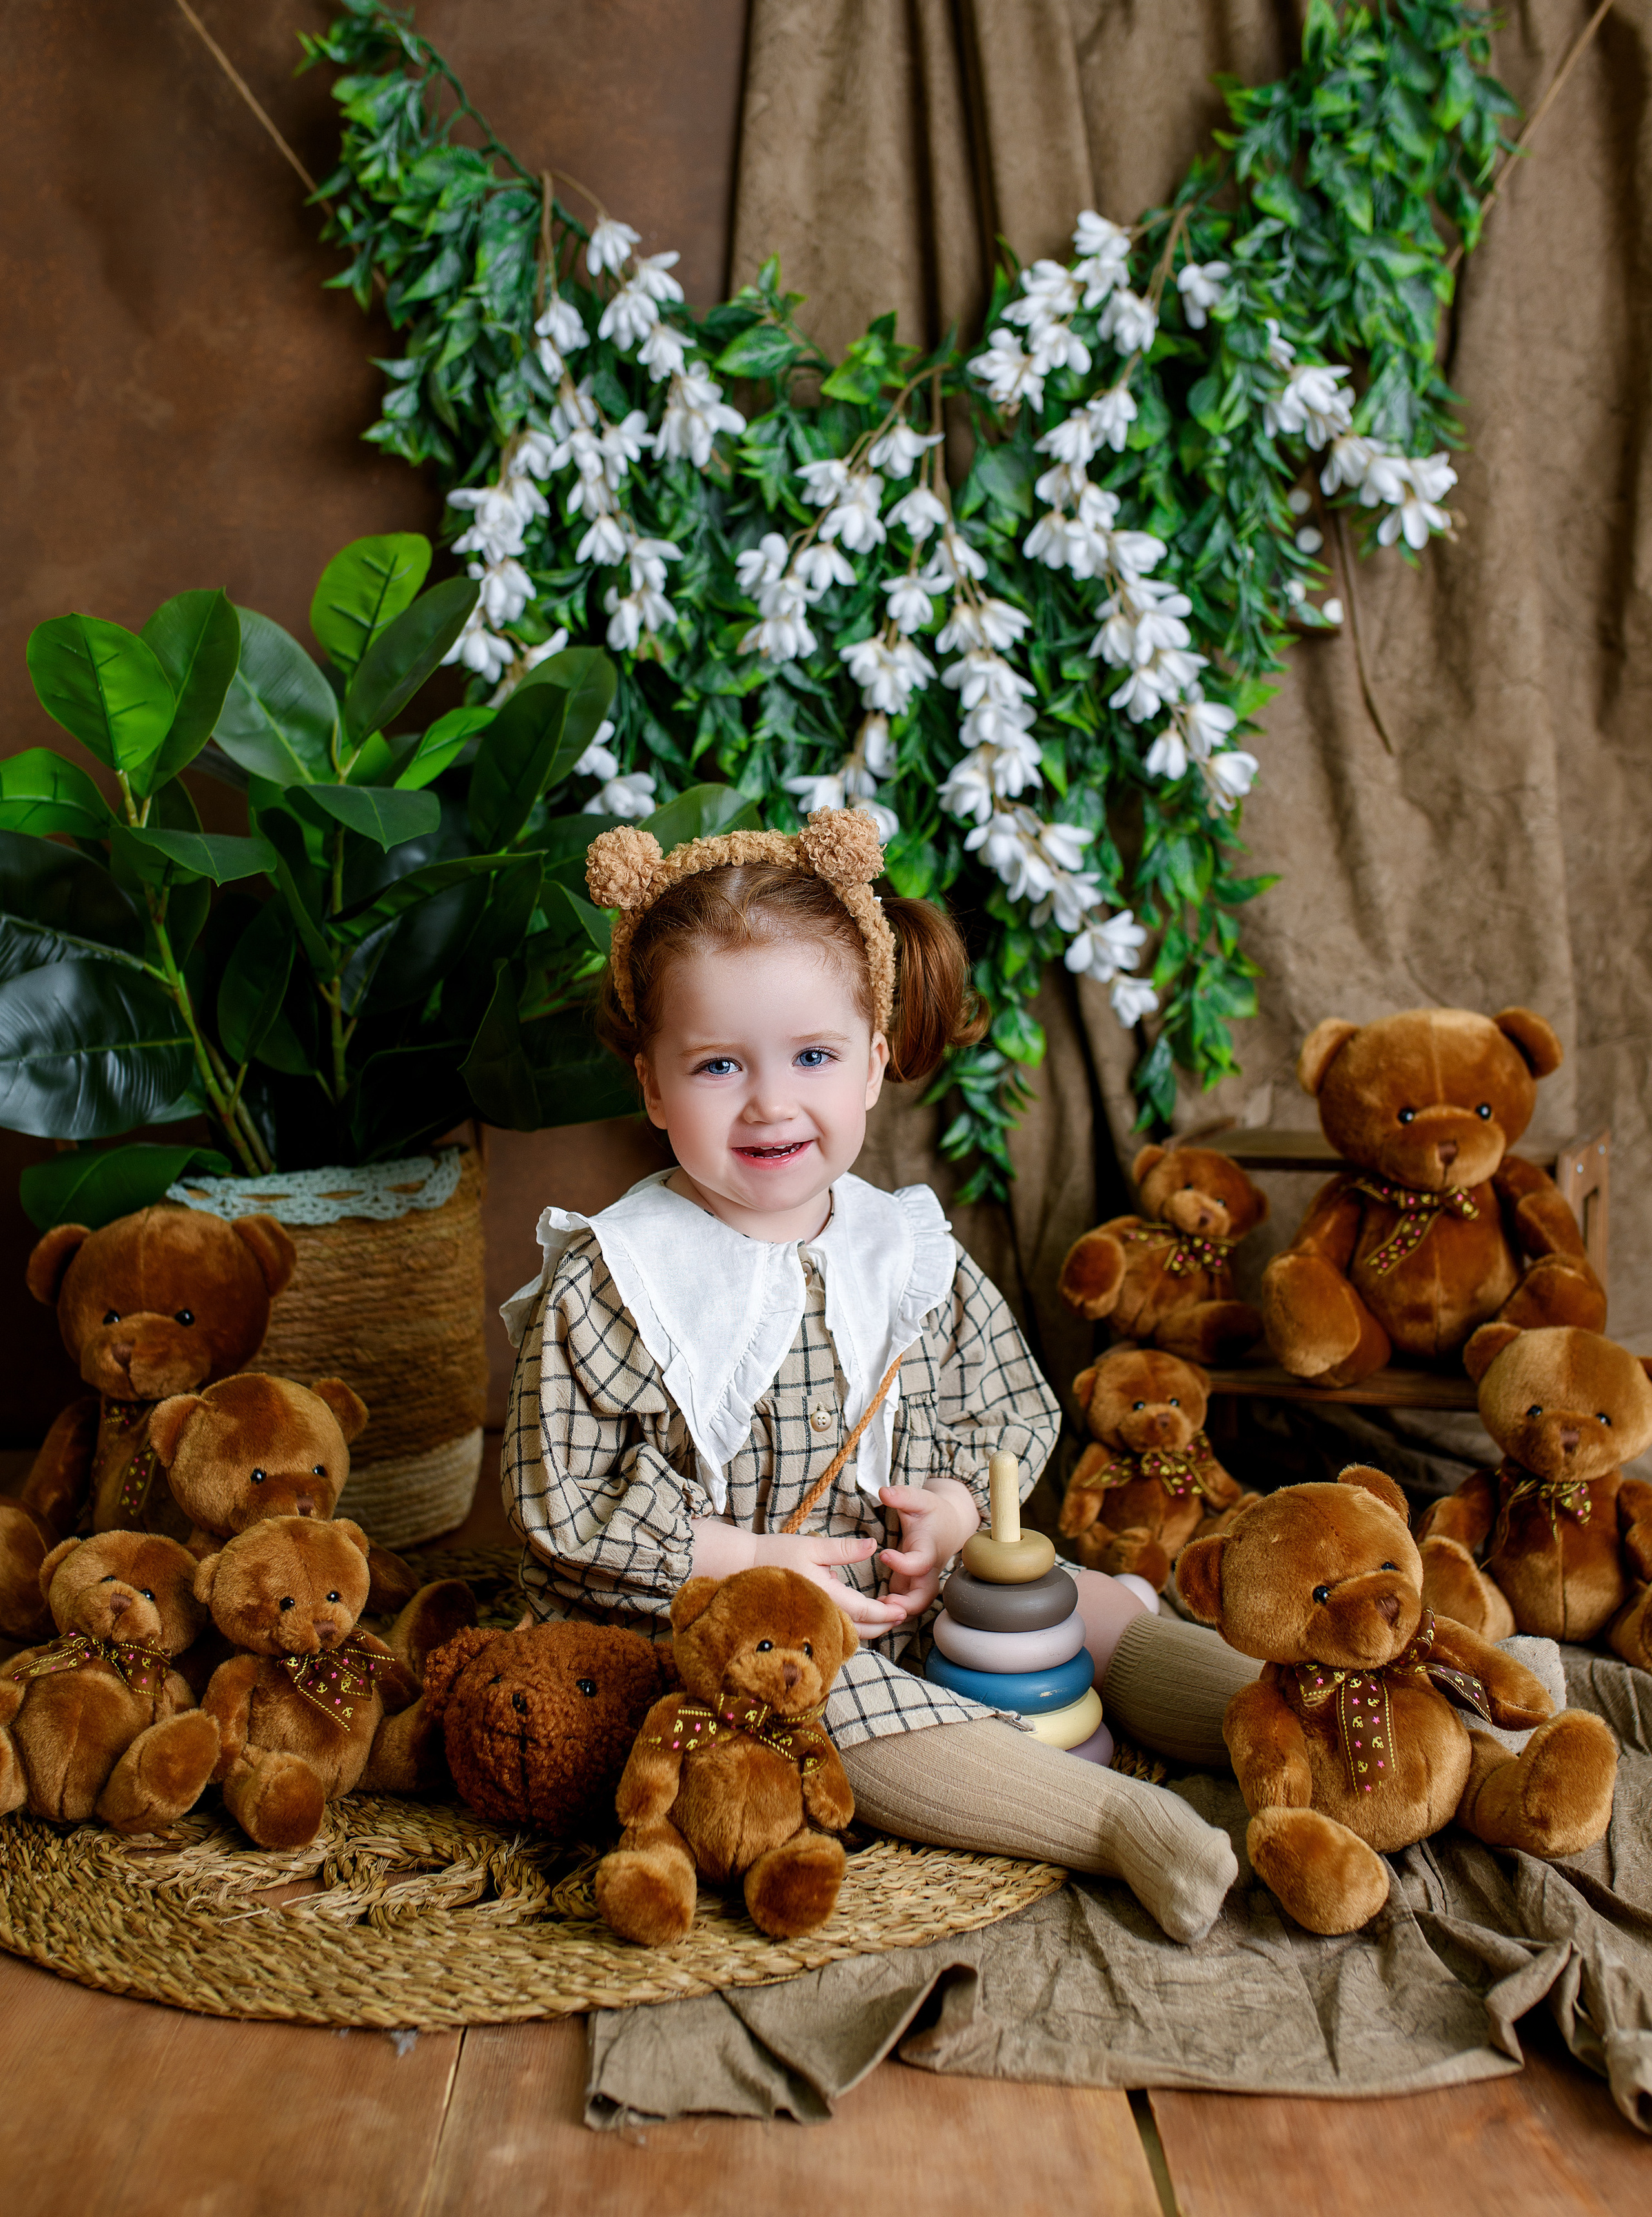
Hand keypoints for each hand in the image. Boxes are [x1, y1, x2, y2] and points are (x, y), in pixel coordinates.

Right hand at [750, 1530, 906, 1630]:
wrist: (744, 1565)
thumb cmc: (777, 1552)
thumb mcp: (813, 1546)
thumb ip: (844, 1549)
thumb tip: (873, 1546)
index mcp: (824, 1595)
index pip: (863, 1611)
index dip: (885, 1613)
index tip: (902, 1609)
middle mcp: (819, 1613)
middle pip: (858, 1629)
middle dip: (882, 1624)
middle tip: (901, 1615)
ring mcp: (811, 1620)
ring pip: (846, 1633)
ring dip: (868, 1627)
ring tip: (885, 1616)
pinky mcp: (805, 1621)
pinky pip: (833, 1630)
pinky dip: (851, 1627)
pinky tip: (859, 1617)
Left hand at [877, 1479, 979, 1620]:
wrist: (947, 1525)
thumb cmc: (932, 1512)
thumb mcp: (919, 1499)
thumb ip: (903, 1496)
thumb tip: (884, 1491)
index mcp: (928, 1549)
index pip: (920, 1564)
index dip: (903, 1564)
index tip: (884, 1554)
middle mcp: (927, 1570)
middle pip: (924, 1596)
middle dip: (908, 1605)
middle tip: (885, 1604)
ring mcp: (919, 1580)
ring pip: (916, 1605)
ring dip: (899, 1612)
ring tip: (876, 1611)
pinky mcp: (910, 1585)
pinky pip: (905, 1604)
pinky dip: (892, 1610)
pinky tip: (873, 1611)